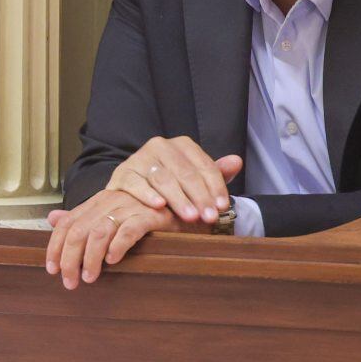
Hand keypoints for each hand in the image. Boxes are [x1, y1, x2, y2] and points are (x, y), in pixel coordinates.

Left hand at [44, 190, 202, 288]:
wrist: (187, 205)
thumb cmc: (148, 213)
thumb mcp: (113, 213)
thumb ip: (84, 216)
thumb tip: (51, 218)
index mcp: (100, 201)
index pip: (68, 222)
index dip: (55, 246)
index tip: (52, 269)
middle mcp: (112, 201)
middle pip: (79, 230)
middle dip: (69, 259)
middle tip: (70, 283)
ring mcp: (131, 207)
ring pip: (99, 232)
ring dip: (90, 258)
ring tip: (90, 278)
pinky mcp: (151, 215)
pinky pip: (128, 231)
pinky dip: (117, 246)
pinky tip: (113, 261)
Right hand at [102, 135, 242, 225]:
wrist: (133, 189)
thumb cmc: (171, 185)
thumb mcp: (195, 179)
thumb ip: (216, 173)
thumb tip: (237, 161)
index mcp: (183, 145)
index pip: (204, 166)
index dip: (215, 187)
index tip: (222, 207)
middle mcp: (161, 146)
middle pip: (185, 173)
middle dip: (200, 197)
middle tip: (209, 217)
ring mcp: (140, 158)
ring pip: (163, 178)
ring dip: (178, 199)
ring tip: (190, 216)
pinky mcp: (123, 172)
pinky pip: (136, 184)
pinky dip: (147, 195)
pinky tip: (159, 206)